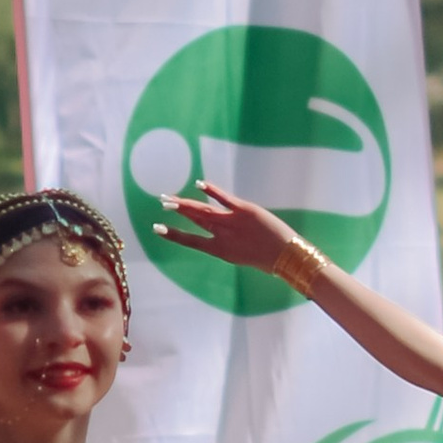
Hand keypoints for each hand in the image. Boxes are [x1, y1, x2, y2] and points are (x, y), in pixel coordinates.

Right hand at [151, 178, 300, 273]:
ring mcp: (232, 222)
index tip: (157, 228)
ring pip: (204, 210)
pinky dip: (212, 191)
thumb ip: (227, 243)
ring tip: (170, 198)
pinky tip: (199, 184)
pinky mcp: (245, 210)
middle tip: (162, 203)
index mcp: (220, 250)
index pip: (191, 241)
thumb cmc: (267, 258)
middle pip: (195, 220)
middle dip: (177, 211)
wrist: (286, 256)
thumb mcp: (241, 256)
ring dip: (186, 203)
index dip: (173, 234)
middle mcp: (222, 235)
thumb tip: (218, 232)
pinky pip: (224, 199)